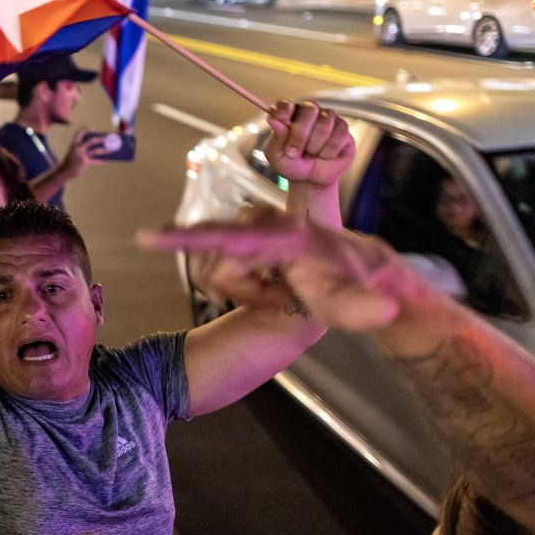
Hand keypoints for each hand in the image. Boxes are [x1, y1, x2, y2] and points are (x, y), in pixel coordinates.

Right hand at [59, 128, 112, 177]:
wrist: (63, 172)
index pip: (79, 133)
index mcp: (74, 144)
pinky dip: (101, 161)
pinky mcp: (83, 162)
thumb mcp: (73, 153)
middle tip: (107, 139)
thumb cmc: (70, 162)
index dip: (86, 129)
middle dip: (101, 139)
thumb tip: (97, 147)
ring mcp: (80, 155)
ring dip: (105, 150)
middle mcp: (77, 148)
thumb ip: (81, 149)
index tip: (93, 129)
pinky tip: (106, 161)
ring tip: (112, 150)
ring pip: (96, 151)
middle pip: (91, 141)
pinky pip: (95, 161)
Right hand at [138, 209, 423, 331]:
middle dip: (243, 289)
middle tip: (282, 299)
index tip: (147, 237)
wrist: (360, 270)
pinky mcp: (244, 236)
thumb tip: (387, 310)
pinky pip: (218, 267)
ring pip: (215, 267)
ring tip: (280, 292)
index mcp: (288, 235)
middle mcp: (265, 223)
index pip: (231, 237)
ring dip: (245, 288)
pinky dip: (241, 284)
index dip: (187, 237)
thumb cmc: (356, 283)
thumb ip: (365, 308)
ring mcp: (252, 227)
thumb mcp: (360, 302)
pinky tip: (269, 284)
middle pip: (220, 262)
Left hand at [265, 100, 353, 188]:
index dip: (284, 109)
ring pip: (325, 122)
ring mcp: (327, 118)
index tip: (280, 119)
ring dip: (315, 145)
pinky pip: (339, 135)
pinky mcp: (343, 129)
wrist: (312, 180)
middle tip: (293, 153)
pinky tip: (325, 156)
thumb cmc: (292, 165)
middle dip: (300, 134)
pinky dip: (329, 151)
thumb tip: (273, 119)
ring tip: (311, 155)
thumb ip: (276, 138)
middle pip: (309, 109)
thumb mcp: (277, 157)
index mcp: (288, 115)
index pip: (285, 104)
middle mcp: (308, 112)